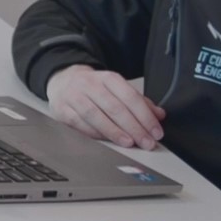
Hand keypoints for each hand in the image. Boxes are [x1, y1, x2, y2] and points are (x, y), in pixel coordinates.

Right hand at [47, 65, 165, 150]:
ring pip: (96, 116)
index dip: (145, 116)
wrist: (62, 82)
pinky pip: (81, 125)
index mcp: (107, 78)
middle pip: (115, 108)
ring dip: (115, 132)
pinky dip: (96, 135)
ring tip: (129, 143)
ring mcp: (73, 97)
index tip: (156, 131)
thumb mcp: (116, 88)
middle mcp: (89, 85)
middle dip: (134, 127)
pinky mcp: (62, 111)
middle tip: (146, 142)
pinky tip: (108, 141)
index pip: (130, 97)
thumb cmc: (92, 88)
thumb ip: (138, 102)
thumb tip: (159, 115)